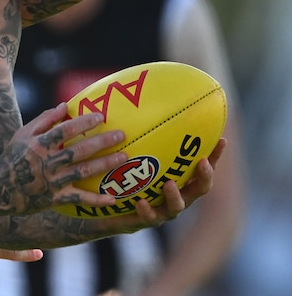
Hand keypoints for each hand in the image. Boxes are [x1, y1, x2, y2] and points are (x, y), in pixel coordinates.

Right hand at [0, 103, 127, 214]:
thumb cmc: (12, 157)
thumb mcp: (23, 134)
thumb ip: (45, 120)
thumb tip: (65, 105)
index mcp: (39, 144)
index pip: (65, 131)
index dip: (83, 123)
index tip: (101, 116)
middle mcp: (47, 162)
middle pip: (79, 150)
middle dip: (101, 142)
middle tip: (121, 135)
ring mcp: (52, 182)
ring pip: (83, 171)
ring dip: (105, 164)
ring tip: (123, 156)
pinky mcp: (55, 199)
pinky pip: (79, 199)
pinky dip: (95, 200)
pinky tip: (113, 199)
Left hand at [101, 138, 224, 233]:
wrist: (106, 209)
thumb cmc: (126, 179)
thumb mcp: (135, 157)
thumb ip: (145, 139)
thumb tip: (147, 108)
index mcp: (179, 181)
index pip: (202, 169)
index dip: (215, 156)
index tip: (222, 140)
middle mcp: (175, 197)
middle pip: (198, 190)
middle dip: (204, 178)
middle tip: (202, 163)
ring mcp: (161, 211)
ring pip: (175, 207)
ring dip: (175, 196)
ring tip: (169, 184)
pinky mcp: (143, 220)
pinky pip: (148, 218)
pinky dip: (146, 210)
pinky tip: (140, 202)